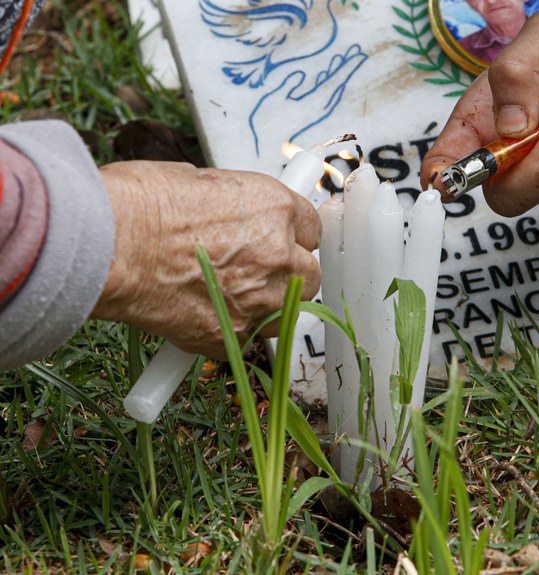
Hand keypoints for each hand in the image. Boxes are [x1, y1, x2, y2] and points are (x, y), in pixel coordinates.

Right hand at [91, 161, 321, 358]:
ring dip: (269, 304)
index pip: (310, 228)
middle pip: (308, 274)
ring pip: (288, 311)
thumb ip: (233, 207)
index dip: (292, 236)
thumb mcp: (199, 183)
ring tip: (233, 294)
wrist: (106, 244)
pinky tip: (206, 312)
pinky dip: (233, 329)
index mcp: (273, 207)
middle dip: (289, 273)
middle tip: (260, 270)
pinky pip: (248, 337)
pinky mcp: (232, 333)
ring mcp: (258, 298)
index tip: (282, 241)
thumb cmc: (138, 206)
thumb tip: (232, 216)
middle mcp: (276, 253)